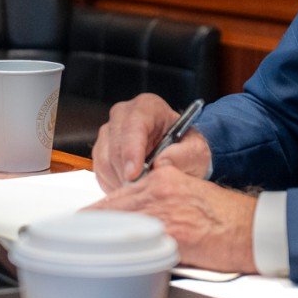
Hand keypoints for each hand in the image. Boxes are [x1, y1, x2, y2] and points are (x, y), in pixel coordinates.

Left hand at [91, 166, 256, 273]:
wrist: (252, 229)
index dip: (98, 211)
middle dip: (92, 224)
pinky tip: (106, 259)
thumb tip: (136, 224)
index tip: (82, 221)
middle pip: (113, 206)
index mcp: (164, 178)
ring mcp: (164, 210)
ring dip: (99, 237)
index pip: (121, 193)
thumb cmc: (226, 219)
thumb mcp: (189, 197)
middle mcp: (159, 188)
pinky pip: (137, 242)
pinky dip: (119, 250)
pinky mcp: (172, 233)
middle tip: (72, 237)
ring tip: (83, 250)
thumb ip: (161, 203)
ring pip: (119, 222)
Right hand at [93, 93, 210, 191]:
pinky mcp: (101, 151)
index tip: (134, 175)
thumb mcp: (196, 151)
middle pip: (115, 144)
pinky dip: (114, 184)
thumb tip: (160, 164)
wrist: (178, 155)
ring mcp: (109, 132)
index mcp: (148, 107)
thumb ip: (183, 156)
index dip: (131, 151)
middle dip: (126, 171)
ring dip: (121, 180)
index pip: (133, 126)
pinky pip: (100, 171)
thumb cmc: (186, 148)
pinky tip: (133, 187)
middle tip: (142, 190)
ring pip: (105, 160)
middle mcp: (123, 115)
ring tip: (142, 189)